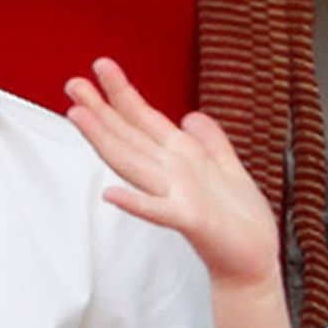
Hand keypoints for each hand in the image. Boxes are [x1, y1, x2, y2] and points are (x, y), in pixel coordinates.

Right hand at [66, 59, 280, 289]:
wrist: (253, 260)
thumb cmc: (240, 220)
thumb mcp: (228, 167)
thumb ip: (209, 140)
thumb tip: (191, 116)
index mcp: (181, 158)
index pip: (144, 119)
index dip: (122, 92)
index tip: (101, 67)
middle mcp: (172, 174)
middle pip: (128, 136)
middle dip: (101, 109)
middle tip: (74, 84)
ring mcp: (176, 196)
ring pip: (133, 163)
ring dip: (105, 141)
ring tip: (79, 117)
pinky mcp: (190, 220)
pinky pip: (158, 211)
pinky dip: (135, 202)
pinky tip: (110, 194)